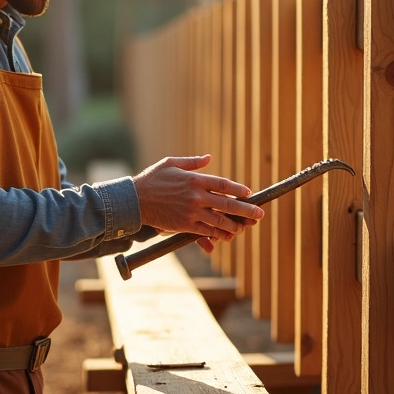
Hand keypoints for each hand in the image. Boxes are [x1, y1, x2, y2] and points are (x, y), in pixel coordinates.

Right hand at [131, 155, 262, 250]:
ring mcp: (192, 212)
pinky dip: (217, 234)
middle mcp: (197, 196)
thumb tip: (208, 158)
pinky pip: (206, 231)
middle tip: (260, 214)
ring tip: (244, 228)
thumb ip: (192, 162)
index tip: (249, 193)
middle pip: (227, 204)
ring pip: (220, 221)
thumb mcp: (171, 163)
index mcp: (195, 179)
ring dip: (234, 225)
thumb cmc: (152, 179)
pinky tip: (225, 236)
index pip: (223, 184)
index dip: (239, 189)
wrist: (134, 200)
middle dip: (246, 210)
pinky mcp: (185, 225)